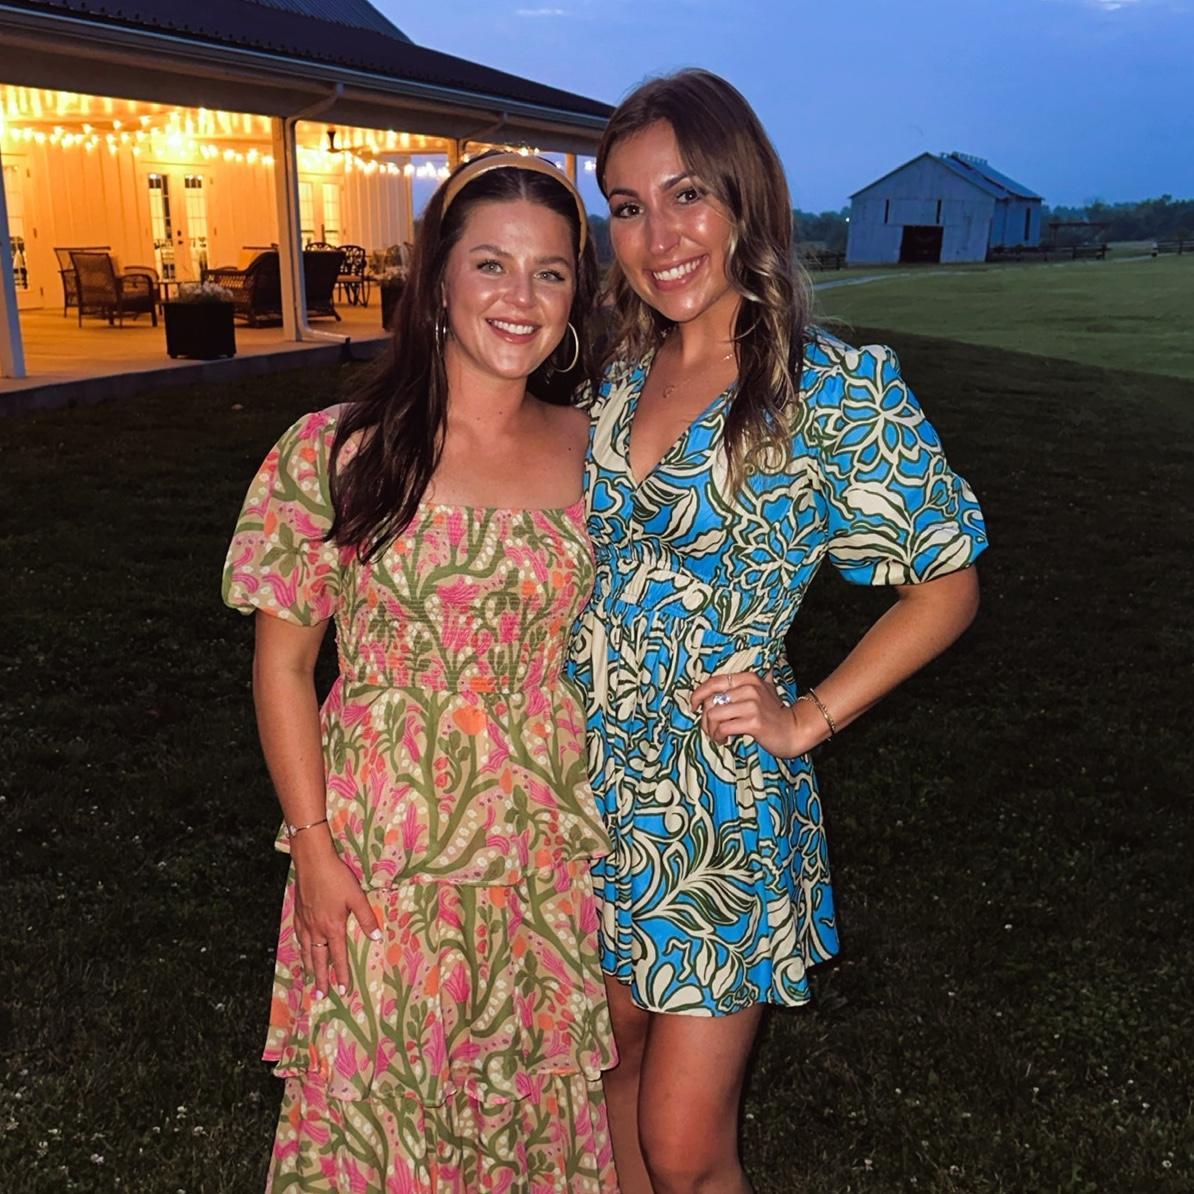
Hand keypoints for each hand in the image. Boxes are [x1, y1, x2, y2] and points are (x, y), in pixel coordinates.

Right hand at [291, 831, 380, 999]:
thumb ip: (367, 918)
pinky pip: (299, 938)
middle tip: (322, 996)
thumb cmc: (337, 878)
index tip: (343, 990)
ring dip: (310, 967)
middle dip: (322, 979)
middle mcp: (317, 929)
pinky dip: (301, 949)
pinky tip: (303, 950)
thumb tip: (377, 937)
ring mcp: (305, 923)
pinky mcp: (298, 914)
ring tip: (311, 979)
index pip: (338, 957)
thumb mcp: (356, 897)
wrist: (312, 862)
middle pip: (319, 960)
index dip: (341, 974)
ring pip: (307, 951)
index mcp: (333, 927)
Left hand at [691, 671, 826, 757]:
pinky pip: (723, 728)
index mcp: (748, 678)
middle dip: (704, 718)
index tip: (693, 707)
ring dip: (710, 730)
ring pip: (713, 715)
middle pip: (710, 700)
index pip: (714, 682)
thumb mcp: (765, 689)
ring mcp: (752, 705)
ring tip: (717, 736)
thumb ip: (750, 680)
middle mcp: (750, 688)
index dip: (698, 694)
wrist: (795, 730)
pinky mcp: (753, 723)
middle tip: (709, 728)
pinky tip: (725, 741)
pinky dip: (719, 737)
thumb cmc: (775, 712)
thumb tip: (737, 673)